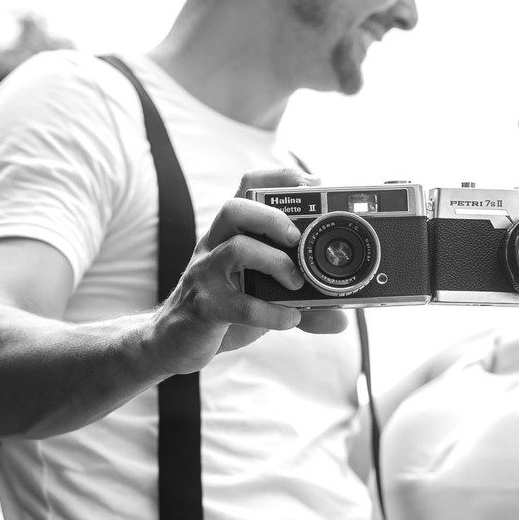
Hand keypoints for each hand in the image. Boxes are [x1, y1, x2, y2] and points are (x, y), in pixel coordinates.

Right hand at [151, 168, 346, 373]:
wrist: (177, 342)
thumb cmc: (224, 308)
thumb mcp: (263, 297)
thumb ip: (302, 303)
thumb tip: (342, 318)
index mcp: (231, 233)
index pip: (247, 187)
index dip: (279, 177)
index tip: (312, 183)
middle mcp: (215, 245)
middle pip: (235, 208)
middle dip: (272, 217)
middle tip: (296, 237)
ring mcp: (206, 274)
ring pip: (236, 249)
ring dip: (276, 263)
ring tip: (297, 283)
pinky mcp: (204, 306)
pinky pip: (240, 304)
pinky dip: (272, 312)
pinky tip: (290, 320)